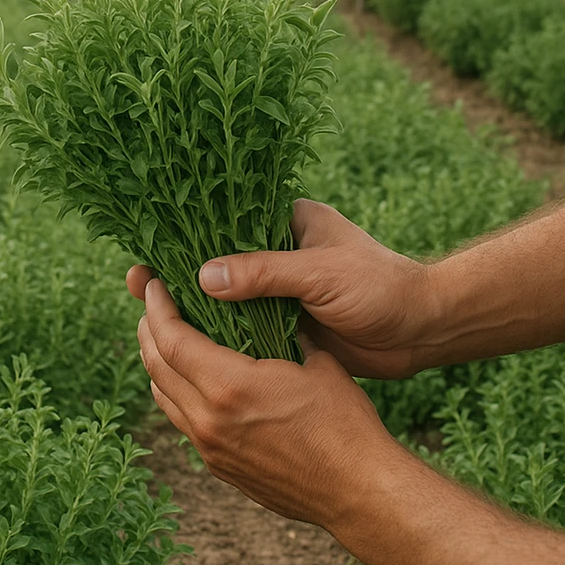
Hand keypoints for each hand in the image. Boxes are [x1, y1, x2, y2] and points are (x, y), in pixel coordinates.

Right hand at [128, 199, 434, 378]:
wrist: (426, 330)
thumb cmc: (381, 288)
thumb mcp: (320, 274)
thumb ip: (264, 273)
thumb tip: (202, 276)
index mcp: (284, 221)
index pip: (223, 220)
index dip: (184, 233)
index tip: (150, 247)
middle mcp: (276, 251)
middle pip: (215, 258)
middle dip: (177, 270)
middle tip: (138, 283)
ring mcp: (278, 288)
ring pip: (225, 295)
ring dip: (193, 304)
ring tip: (150, 314)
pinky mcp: (284, 322)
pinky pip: (243, 325)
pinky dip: (219, 332)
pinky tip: (188, 344)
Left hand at [135, 278, 399, 528]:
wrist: (360, 492)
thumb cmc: (344, 423)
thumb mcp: (314, 362)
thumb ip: (279, 331)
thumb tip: (261, 302)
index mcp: (229, 387)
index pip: (171, 339)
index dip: (156, 307)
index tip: (154, 285)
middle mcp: (208, 419)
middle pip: (156, 365)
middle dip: (148, 328)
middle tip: (152, 303)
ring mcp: (209, 447)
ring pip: (162, 395)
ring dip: (156, 360)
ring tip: (163, 334)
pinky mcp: (218, 466)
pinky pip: (179, 419)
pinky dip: (172, 390)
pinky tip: (185, 376)